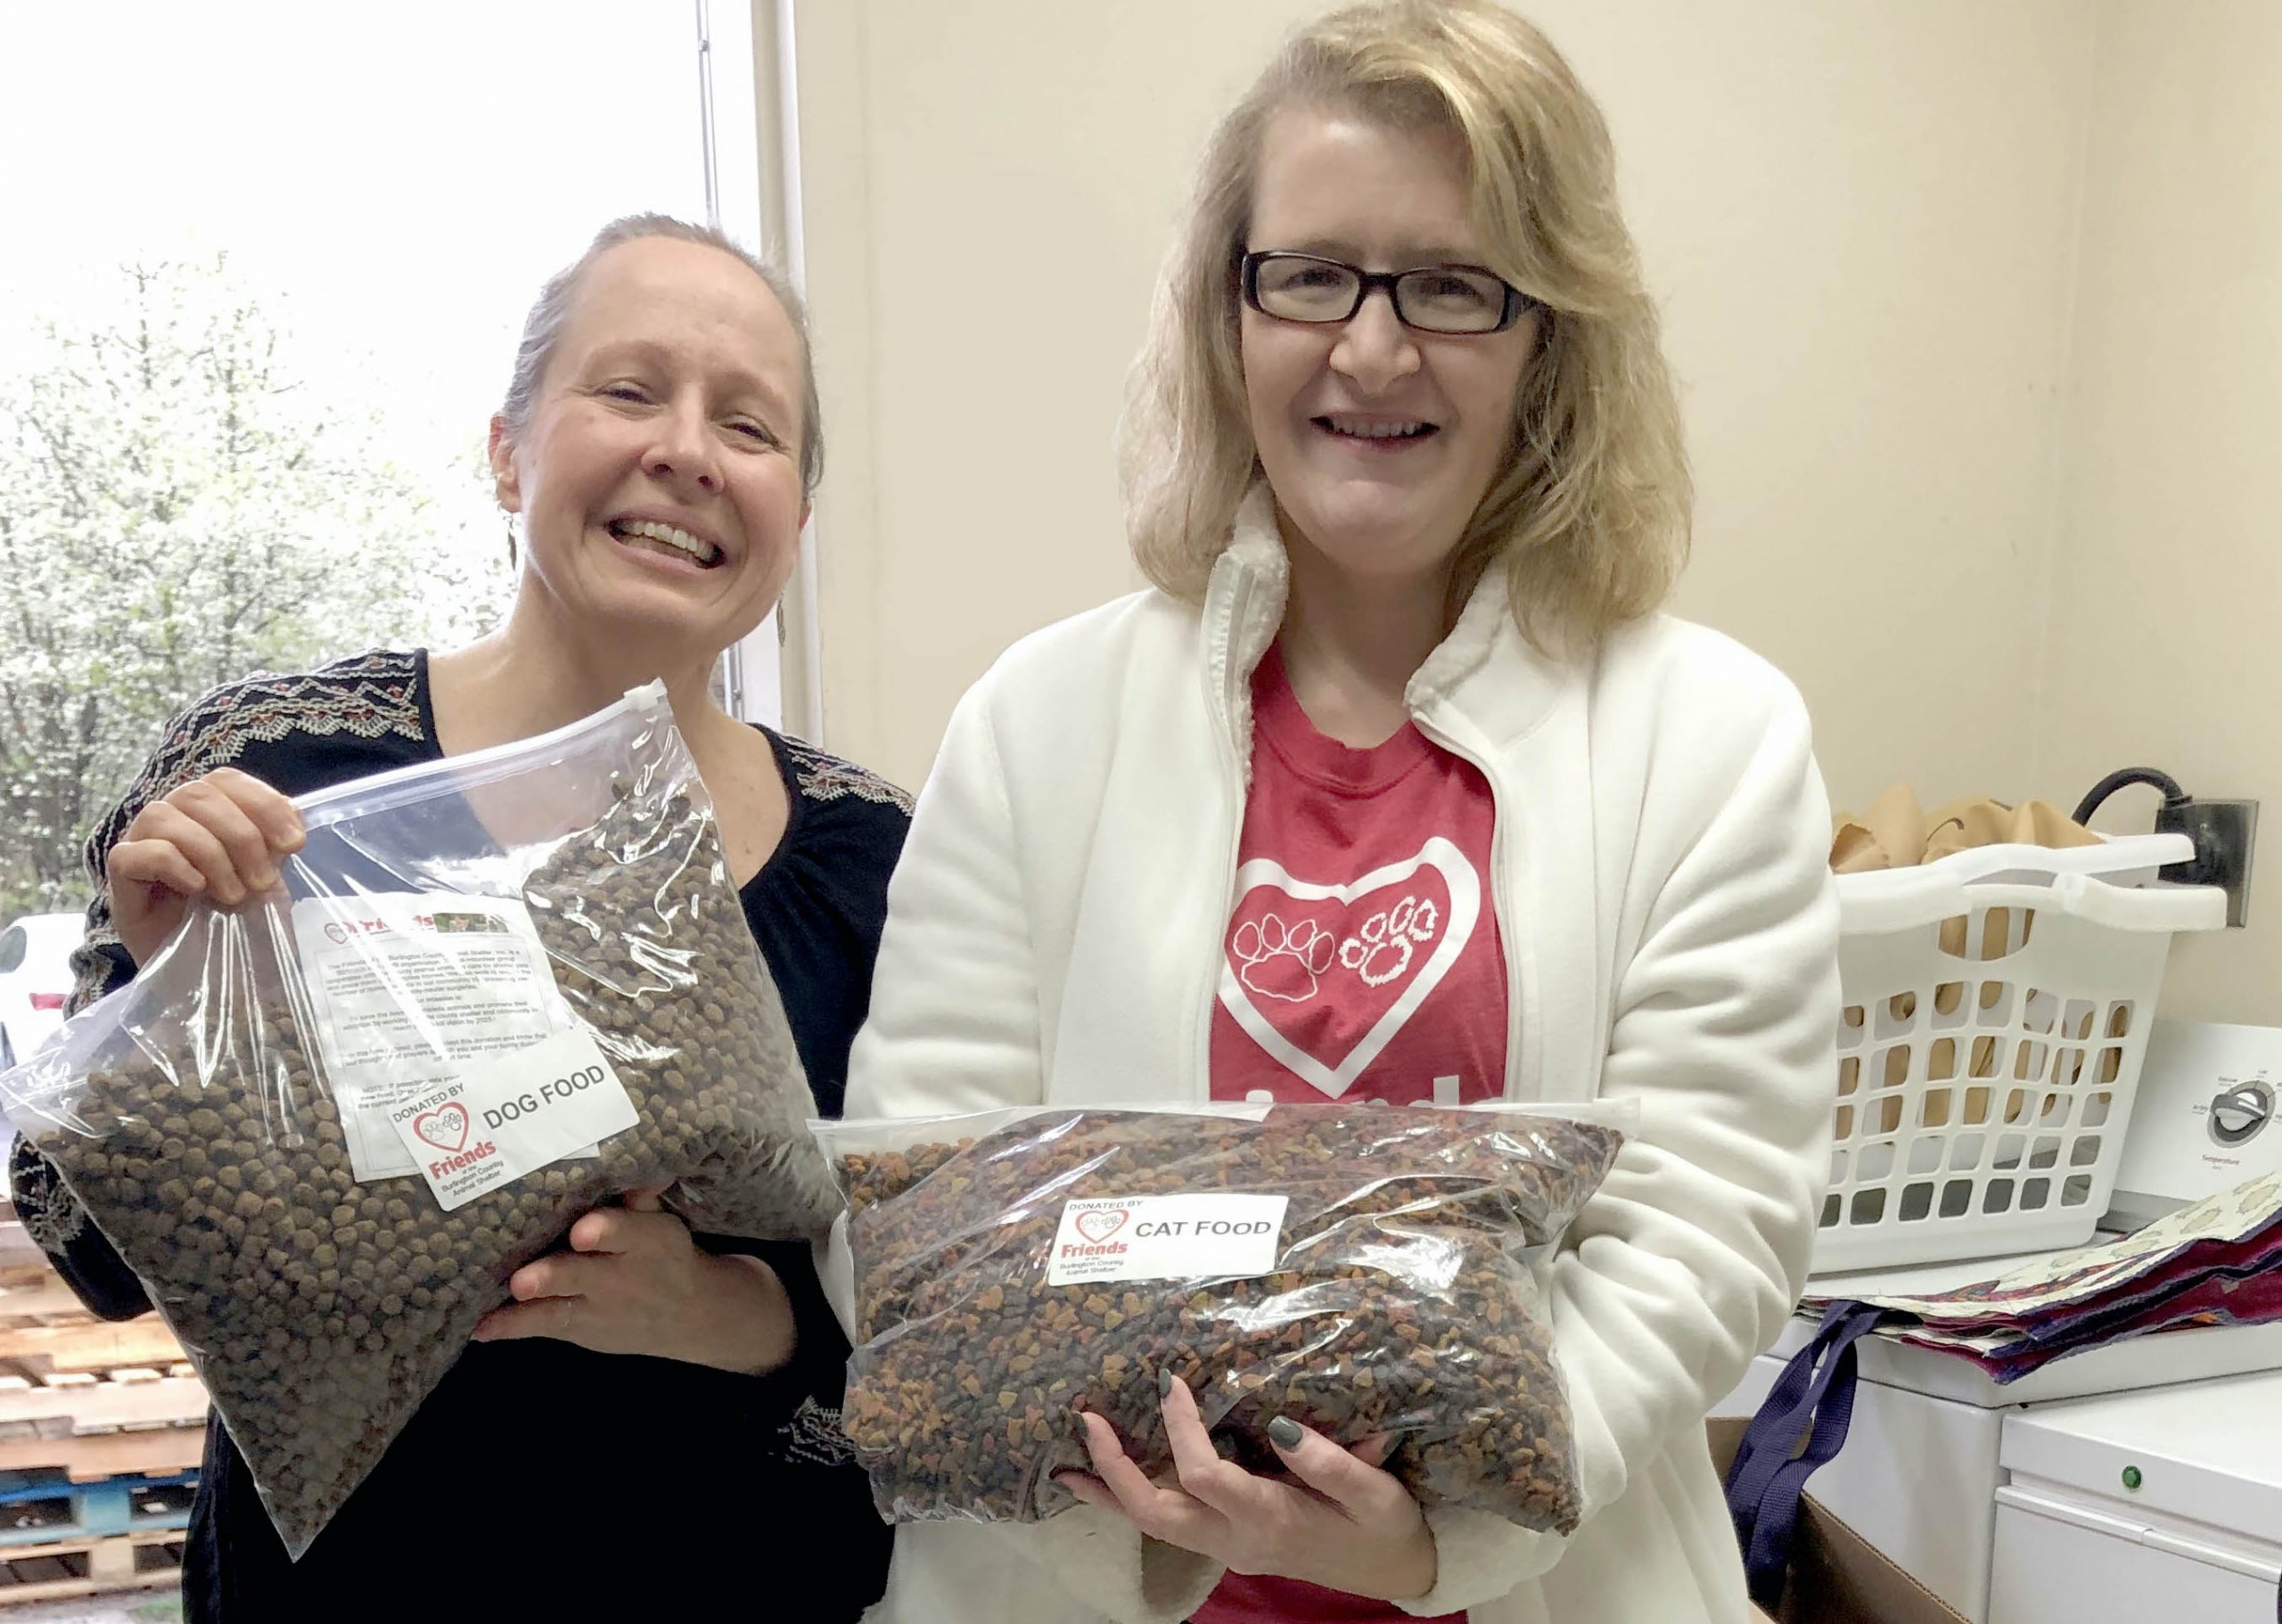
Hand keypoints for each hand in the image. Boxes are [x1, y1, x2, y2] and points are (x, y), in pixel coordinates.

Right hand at [107, 768, 305, 964]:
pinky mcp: (120, 881)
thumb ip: (275, 843)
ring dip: (210, 853)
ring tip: (233, 896)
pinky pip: (132, 854)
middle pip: (197, 794)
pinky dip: (171, 865)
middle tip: (263, 882)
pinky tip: (197, 889)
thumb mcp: (268, 877)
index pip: (226, 780)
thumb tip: (292, 814)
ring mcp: (139, 846)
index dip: (263, 803)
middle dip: (241, 836)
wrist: (216, 978)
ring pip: (163, 817)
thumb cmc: (240, 923)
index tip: (294, 844)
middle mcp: (170, 820)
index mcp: (207, 813)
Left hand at [470, 1185, 796, 1372]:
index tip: (582, 1231)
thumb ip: (639, 1195)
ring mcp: (595, 1307)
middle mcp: (618, 1277)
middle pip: (581, 1274)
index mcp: (644, 1242)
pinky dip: (511, 1328)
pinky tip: (480, 1328)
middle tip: (523, 1281)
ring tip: (494, 1312)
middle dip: (554, 1276)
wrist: (687, 1315)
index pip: (625, 1232)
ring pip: (558, 1308)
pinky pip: (543, 1328)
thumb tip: (640, 1156)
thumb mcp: (661, 1224)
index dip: (604, 1232)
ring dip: (527, 1309)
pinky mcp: (578, 1329)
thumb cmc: (663, 1256)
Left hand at [1058, 1374, 1436, 1601]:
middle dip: (1114, 1467)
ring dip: (1109, 1491)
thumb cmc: (1383, 1526)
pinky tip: (1104, 1483)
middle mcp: (1235, 1538)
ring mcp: (1225, 1546)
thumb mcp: (1375, 1492)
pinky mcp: (1224, 1542)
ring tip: (1068, 1461)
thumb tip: (1279, 1424)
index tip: (1170, 1381)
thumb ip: (1331, 1461)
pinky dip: (1128, 1503)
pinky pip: (1164, 1524)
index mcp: (1270, 1517)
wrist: (1392, 1570)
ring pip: (1151, 1524)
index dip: (1179, 1428)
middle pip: (1155, 1511)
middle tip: (1087, 1420)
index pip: (1204, 1475)